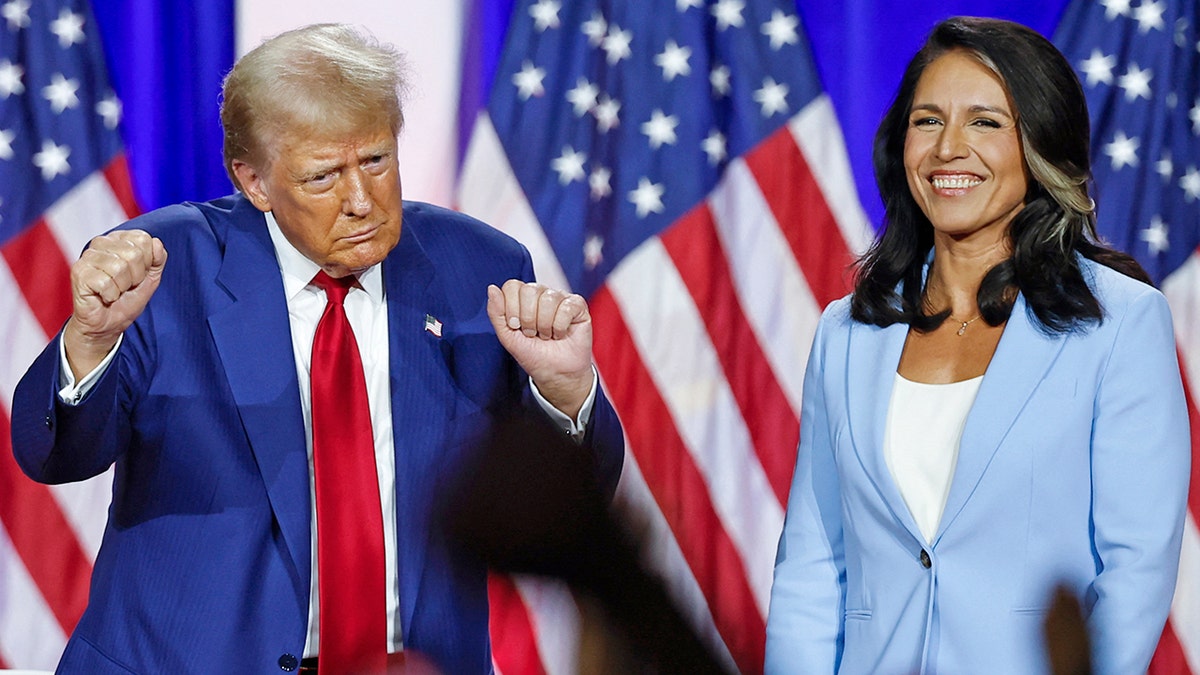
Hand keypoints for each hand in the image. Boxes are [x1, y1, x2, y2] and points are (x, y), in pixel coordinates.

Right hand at [63, 230, 166, 378]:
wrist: (109, 324)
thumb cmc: (127, 299)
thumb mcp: (151, 278)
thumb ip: (158, 259)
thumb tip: (156, 242)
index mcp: (118, 239)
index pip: (143, 239)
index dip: (147, 262)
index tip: (137, 274)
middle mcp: (101, 243)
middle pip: (134, 254)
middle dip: (136, 277)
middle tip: (125, 286)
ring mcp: (87, 256)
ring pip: (120, 267)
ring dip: (122, 287)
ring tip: (115, 291)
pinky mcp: (78, 272)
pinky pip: (106, 282)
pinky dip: (111, 295)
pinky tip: (104, 296)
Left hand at [487, 279, 593, 418]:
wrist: (555, 373)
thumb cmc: (532, 354)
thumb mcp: (507, 336)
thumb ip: (496, 312)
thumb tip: (492, 288)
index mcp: (522, 297)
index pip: (512, 286)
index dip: (512, 309)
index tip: (516, 327)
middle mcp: (541, 293)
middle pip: (529, 290)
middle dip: (528, 319)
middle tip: (533, 333)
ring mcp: (560, 297)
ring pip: (548, 299)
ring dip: (545, 325)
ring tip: (547, 336)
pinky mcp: (577, 305)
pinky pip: (566, 307)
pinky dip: (560, 327)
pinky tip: (561, 333)